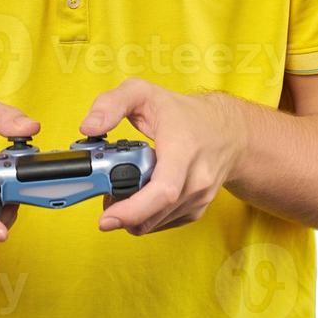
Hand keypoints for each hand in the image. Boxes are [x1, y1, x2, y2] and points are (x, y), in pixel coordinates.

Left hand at [79, 77, 246, 235]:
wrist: (229, 132)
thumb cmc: (184, 113)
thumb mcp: (143, 93)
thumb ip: (112, 103)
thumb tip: (88, 127)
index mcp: (183, 149)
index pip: (164, 189)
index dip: (133, 208)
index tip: (107, 216)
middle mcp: (197, 178)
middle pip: (156, 212)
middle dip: (123, 215)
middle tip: (105, 200)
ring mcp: (199, 197)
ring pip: (157, 223)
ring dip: (132, 217)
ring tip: (118, 194)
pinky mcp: (197, 209)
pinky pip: (164, 224)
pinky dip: (145, 218)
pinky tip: (136, 200)